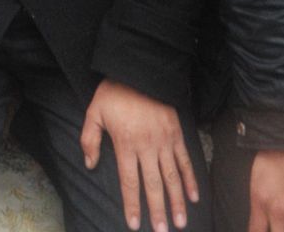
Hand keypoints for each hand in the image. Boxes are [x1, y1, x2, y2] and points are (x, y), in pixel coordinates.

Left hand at [81, 79, 198, 231]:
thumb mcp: (94, 111)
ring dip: (177, 201)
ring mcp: (164, 140)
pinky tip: (194, 197)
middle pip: (153, 184)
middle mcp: (146, 146)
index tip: (134, 224)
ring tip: (180, 223)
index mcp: (125, 143)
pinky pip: (185, 160)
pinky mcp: (177, 133)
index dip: (132, 204)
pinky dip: (190, 179)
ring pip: (172, 177)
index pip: (129, 181)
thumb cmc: (114, 91)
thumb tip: (89, 165)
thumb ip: (89, 139)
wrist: (139, 68)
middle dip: (157, 211)